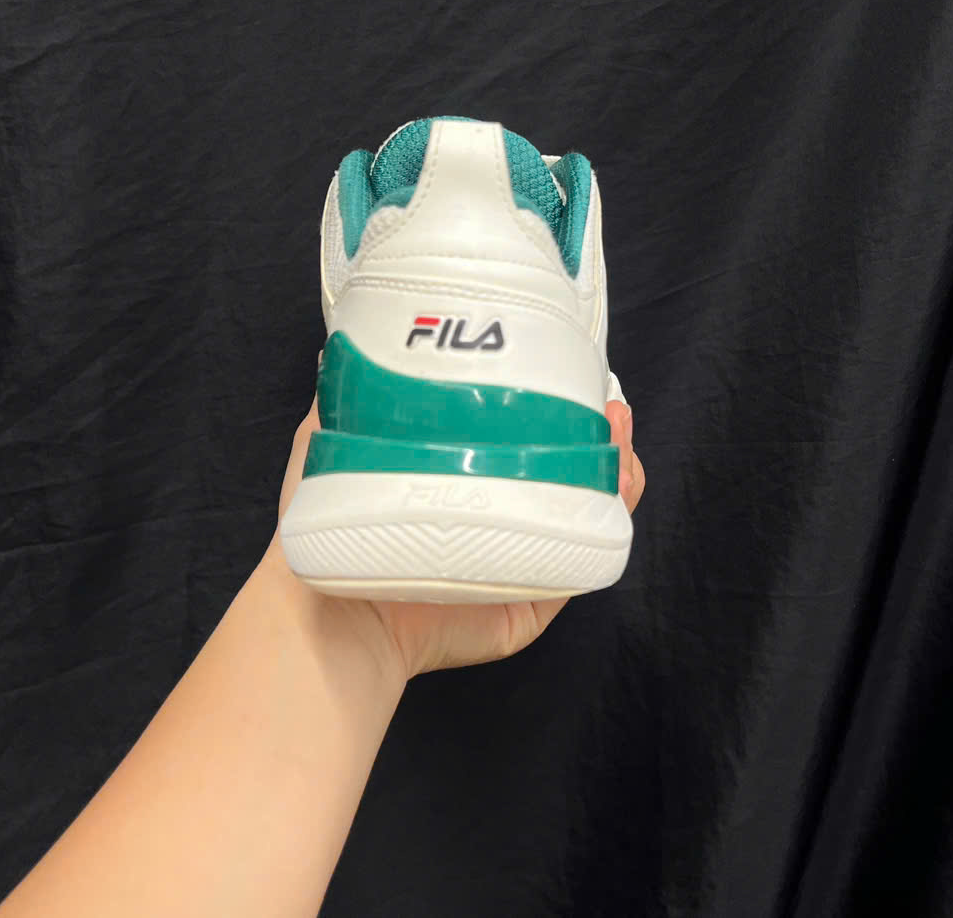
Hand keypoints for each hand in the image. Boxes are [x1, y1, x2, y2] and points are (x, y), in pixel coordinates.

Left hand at [264, 396, 645, 682]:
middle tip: (612, 405)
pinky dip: (612, 522)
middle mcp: (497, 519)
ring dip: (618, 470)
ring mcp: (518, 561)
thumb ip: (354, 394)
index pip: (526, 440)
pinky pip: (586, 563)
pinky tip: (620, 483)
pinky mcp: (532, 603)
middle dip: (600, 437)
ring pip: (588, 511)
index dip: (558, 408)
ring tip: (620, 433)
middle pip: (570, 473)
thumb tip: (355, 340)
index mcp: (464, 482)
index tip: (574, 373)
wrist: (333, 613)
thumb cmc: (331, 521)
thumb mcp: (335, 438)